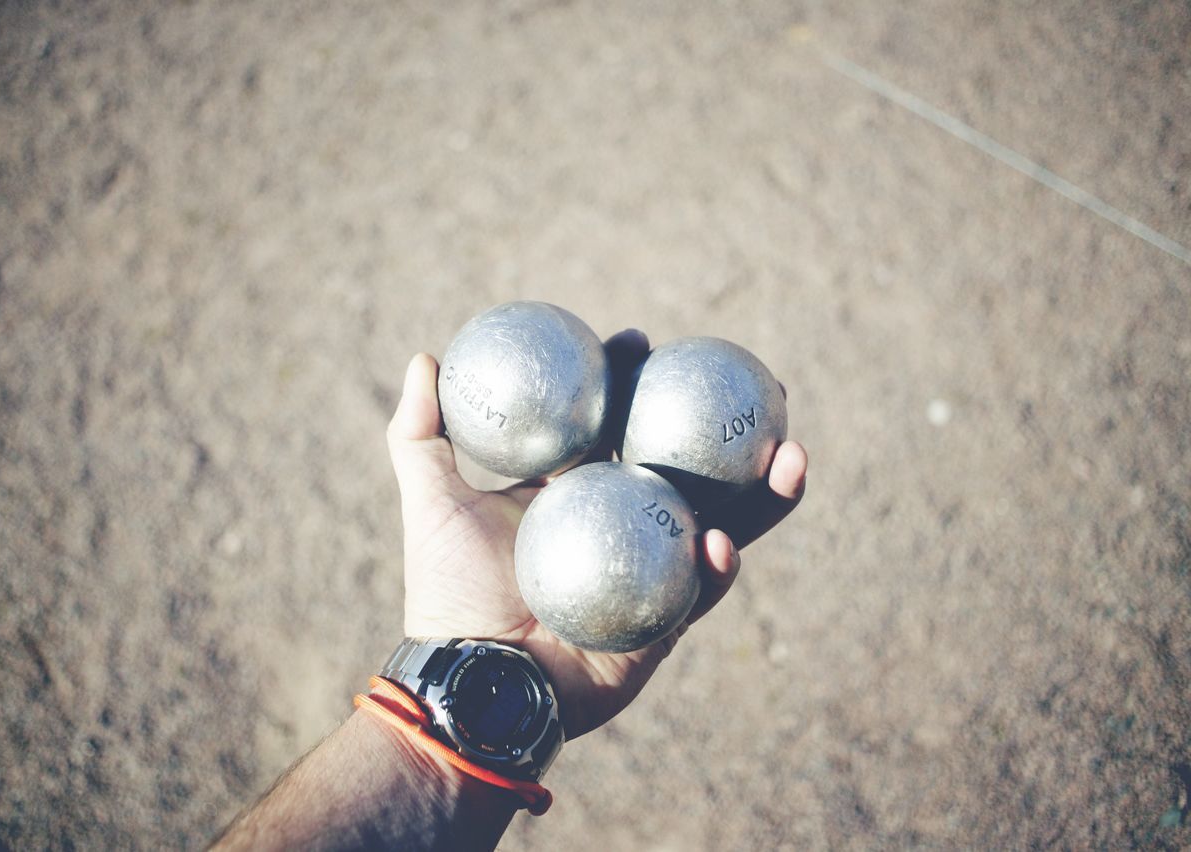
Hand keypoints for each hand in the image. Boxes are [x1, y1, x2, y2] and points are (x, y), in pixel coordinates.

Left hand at [385, 330, 807, 739]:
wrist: (471, 676)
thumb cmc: (448, 591)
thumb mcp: (432, 502)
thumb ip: (420, 432)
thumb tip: (426, 358)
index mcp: (580, 491)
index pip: (617, 424)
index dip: (633, 381)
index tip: (638, 340)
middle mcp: (625, 524)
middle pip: (689, 465)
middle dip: (730, 429)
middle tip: (764, 393)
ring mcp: (652, 571)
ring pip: (721, 522)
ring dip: (762, 494)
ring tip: (792, 456)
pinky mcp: (664, 622)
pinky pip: (700, 591)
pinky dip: (716, 567)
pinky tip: (723, 542)